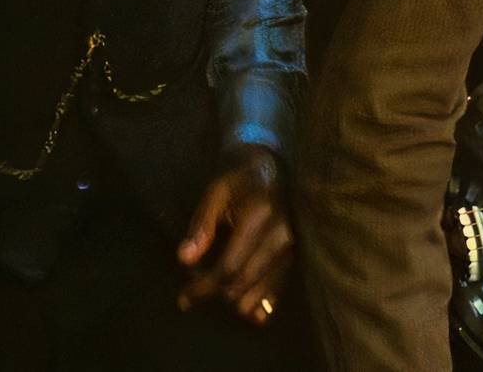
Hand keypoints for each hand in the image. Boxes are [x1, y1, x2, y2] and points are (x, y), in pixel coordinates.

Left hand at [177, 145, 292, 325]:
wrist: (274, 169)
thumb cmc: (239, 180)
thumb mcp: (215, 193)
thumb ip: (201, 225)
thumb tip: (185, 259)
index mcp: (259, 216)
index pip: (229, 265)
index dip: (204, 286)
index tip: (183, 297)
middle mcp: (281, 233)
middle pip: (245, 280)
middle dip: (216, 294)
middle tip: (191, 299)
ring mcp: (294, 244)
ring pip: (263, 287)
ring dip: (237, 301)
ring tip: (215, 300)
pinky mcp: (298, 252)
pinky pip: (281, 285)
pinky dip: (264, 301)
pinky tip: (251, 314)